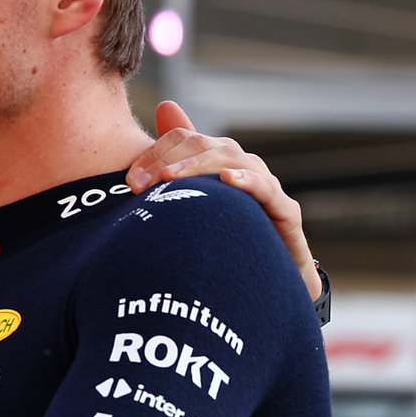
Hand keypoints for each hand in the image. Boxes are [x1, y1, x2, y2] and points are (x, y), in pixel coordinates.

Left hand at [127, 101, 320, 300]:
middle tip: (138, 182)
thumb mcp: (192, 210)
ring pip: (233, 161)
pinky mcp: (286, 212)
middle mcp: (243, 168)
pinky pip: (267, 190)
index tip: (129, 178)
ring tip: (170, 177)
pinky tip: (228, 180)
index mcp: (219, 162)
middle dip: (168, 160)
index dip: (156, 152)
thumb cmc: (228, 242)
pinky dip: (248, 181)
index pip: (185, 140)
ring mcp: (266, 187)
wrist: (268, 285)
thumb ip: (167, 175)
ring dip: (199, 166)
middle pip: (206, 146)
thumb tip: (146, 130)